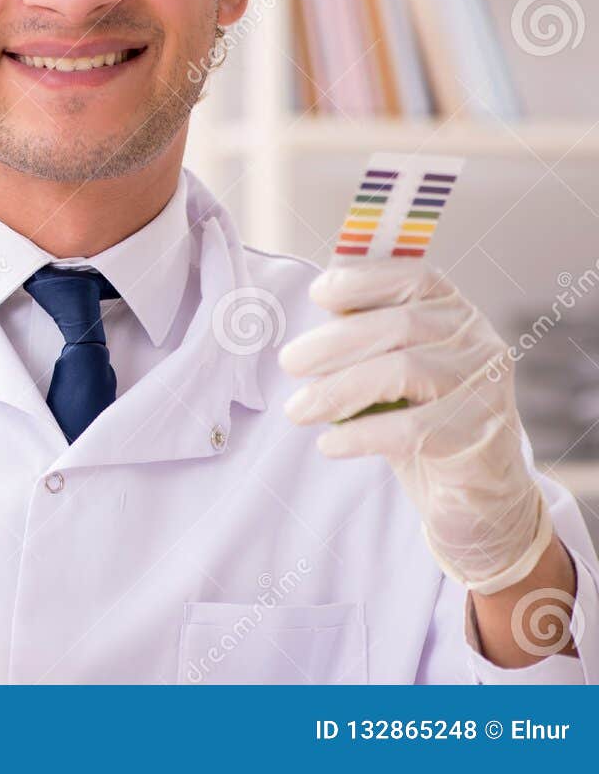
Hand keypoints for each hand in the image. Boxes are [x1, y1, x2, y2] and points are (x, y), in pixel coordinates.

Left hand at [278, 258, 552, 593]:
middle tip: (288, 363)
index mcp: (456, 313)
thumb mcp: (393, 370)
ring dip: (337, 390)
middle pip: (400, 325)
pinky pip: (411, 429)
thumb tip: (320, 300)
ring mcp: (486, 388)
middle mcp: (479, 342)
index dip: (364, 280)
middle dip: (333, 342)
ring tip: (297, 410)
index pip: (416, 277)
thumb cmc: (422, 419)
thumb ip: (367, 333)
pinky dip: (359, 434)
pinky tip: (329, 445)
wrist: (477, 496)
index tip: (318, 294)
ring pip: (404, 371)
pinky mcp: (480, 436)